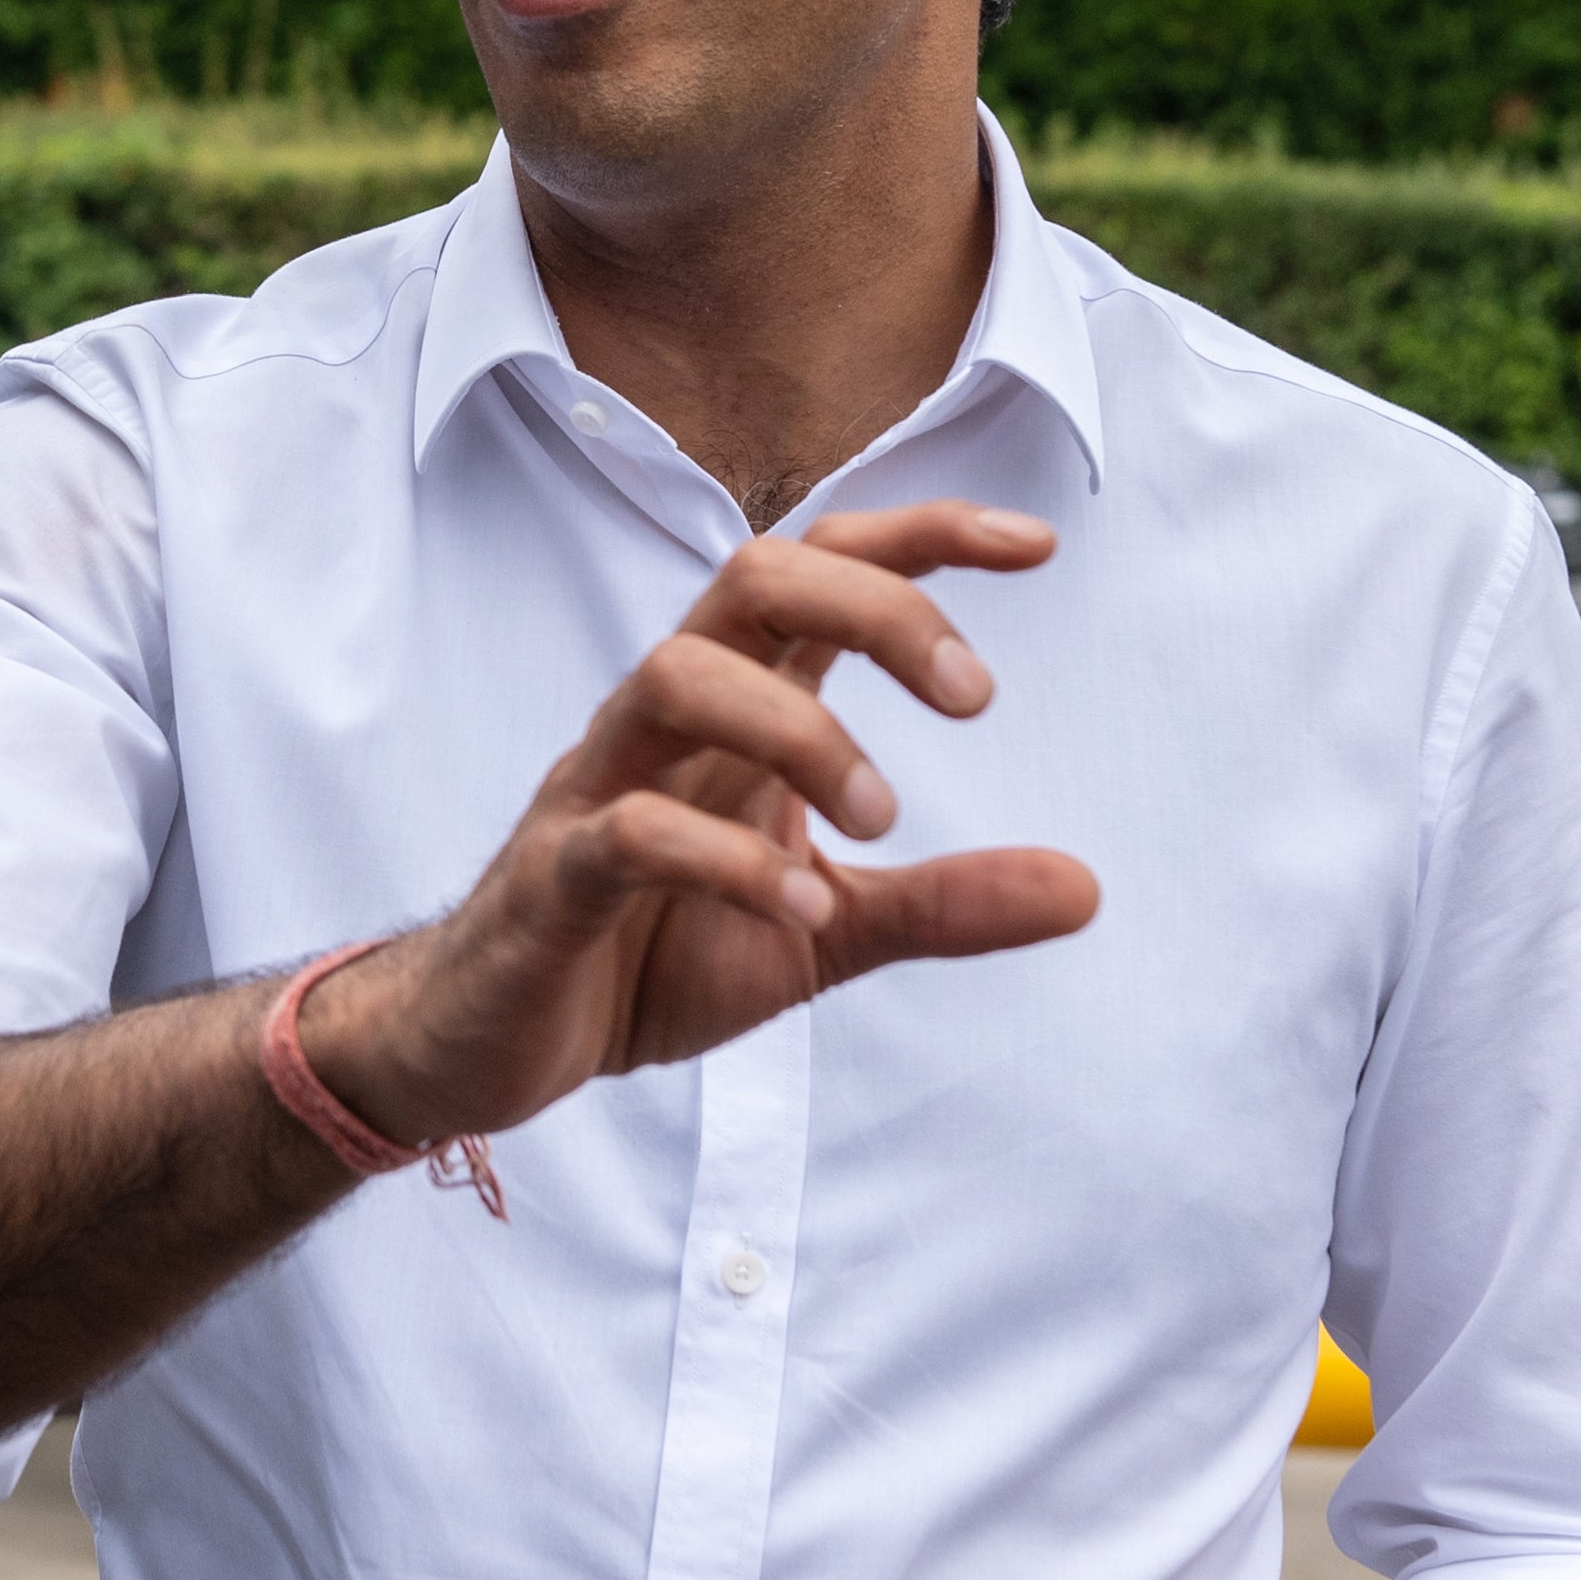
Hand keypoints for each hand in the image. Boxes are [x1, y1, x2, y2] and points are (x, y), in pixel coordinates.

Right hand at [305, 502, 1096, 1144]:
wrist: (492, 1043)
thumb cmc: (650, 955)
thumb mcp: (824, 931)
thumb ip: (942, 903)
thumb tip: (1088, 890)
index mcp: (732, 711)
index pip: (819, 569)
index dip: (923, 536)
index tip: (1039, 546)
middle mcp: (661, 722)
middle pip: (751, 578)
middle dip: (877, 607)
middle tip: (975, 702)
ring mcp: (595, 789)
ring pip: (677, 677)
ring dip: (803, 732)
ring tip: (882, 819)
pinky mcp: (549, 881)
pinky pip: (626, 831)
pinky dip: (727, 863)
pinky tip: (802, 912)